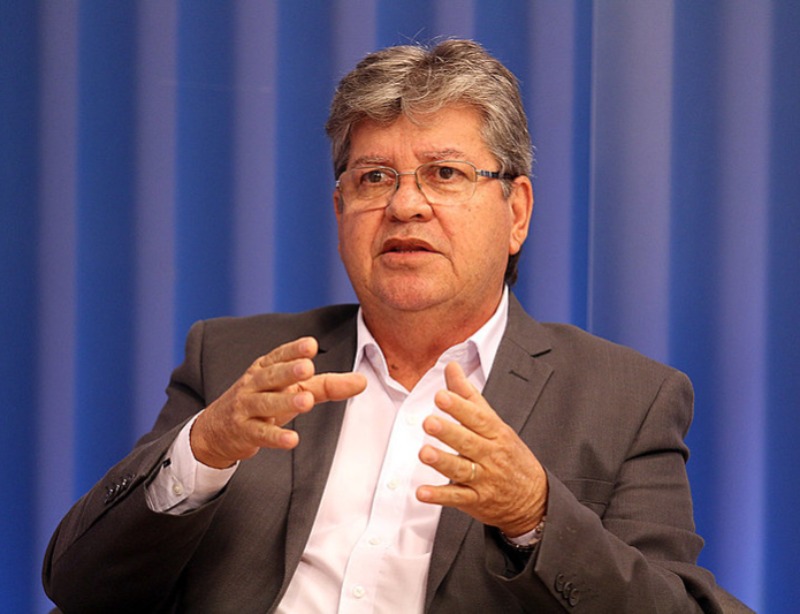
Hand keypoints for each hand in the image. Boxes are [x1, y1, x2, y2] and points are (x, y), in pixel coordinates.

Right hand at [191, 337, 366, 467]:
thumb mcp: (292, 389)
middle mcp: (253, 384)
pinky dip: (276, 437)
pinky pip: (260, 433)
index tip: (311, 344)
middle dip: (289, 371)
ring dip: (285, 402)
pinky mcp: (244, 432)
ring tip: (306, 402)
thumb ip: (327, 385)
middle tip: (308, 368)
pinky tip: (292, 440)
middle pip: (271, 376)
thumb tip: (361, 381)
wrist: (216, 429)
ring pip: (265, 403)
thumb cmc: (261, 402)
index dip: (293, 350)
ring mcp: (246, 408)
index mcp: (265, 369)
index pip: (279, 356)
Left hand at [416, 362, 547, 536]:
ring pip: (461, 469)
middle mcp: (490, 455)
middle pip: (468, 442)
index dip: (459, 407)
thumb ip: (468, 395)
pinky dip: (439, 496)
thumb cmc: (508, 454)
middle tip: (429, 422)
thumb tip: (452, 367)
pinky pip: (456, 498)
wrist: (534, 498)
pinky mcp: (476, 500)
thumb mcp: (494, 422)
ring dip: (442, 462)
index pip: (477, 418)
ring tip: (424, 453)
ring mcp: (483, 479)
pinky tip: (422, 492)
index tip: (442, 397)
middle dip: (449, 432)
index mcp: (495, 433)